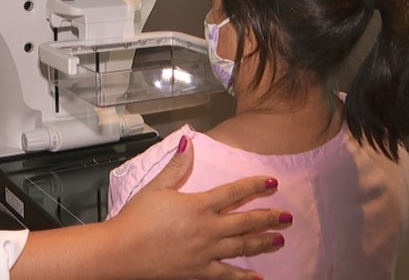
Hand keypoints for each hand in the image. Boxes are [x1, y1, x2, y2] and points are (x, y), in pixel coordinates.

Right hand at [107, 136, 289, 278]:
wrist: (122, 251)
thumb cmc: (135, 219)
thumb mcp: (156, 187)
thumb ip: (177, 166)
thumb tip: (187, 143)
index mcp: (199, 206)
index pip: (235, 193)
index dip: (255, 186)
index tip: (272, 183)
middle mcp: (208, 230)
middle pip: (246, 222)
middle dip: (269, 218)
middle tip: (287, 217)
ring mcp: (205, 253)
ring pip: (242, 247)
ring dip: (263, 243)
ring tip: (280, 240)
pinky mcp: (198, 271)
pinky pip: (227, 275)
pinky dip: (244, 277)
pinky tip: (258, 278)